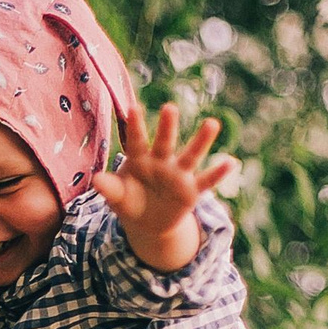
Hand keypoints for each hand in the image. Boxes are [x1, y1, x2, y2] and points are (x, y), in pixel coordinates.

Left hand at [91, 104, 235, 237]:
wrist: (146, 221)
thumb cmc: (129, 201)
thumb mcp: (116, 197)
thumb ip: (109, 188)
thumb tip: (96, 180)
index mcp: (139, 159)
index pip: (136, 141)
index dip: (135, 126)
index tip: (133, 107)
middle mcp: (161, 162)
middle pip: (164, 142)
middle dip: (167, 127)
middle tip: (170, 108)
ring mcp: (178, 175)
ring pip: (191, 156)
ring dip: (201, 141)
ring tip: (212, 123)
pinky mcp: (191, 190)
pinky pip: (206, 181)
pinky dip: (218, 173)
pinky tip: (231, 162)